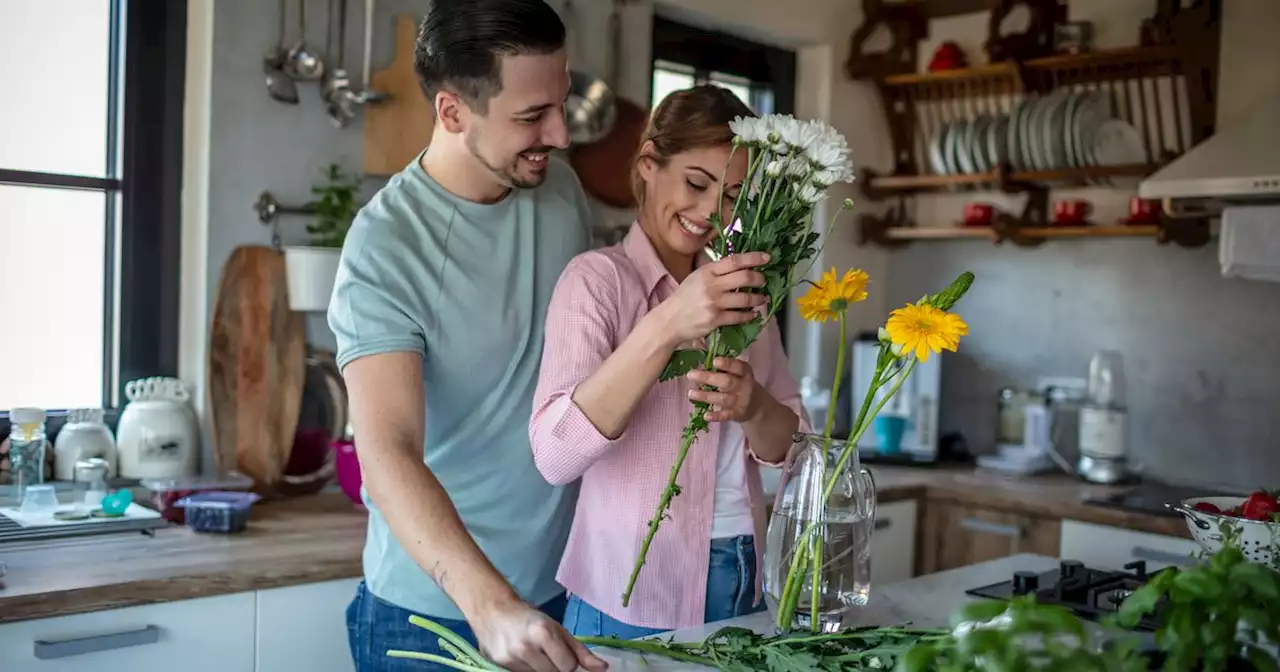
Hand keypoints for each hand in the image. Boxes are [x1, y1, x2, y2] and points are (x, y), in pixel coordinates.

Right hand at [471, 598, 606, 671]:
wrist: (491, 611)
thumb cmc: (529, 618)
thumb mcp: (557, 628)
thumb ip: (580, 651)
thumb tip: (603, 669)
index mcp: (543, 632)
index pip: (568, 666)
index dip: (568, 662)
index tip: (561, 653)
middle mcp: (525, 646)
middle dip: (555, 667)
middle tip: (547, 654)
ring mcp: (510, 658)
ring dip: (540, 670)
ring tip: (534, 655)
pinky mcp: (498, 666)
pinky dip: (527, 671)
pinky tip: (522, 659)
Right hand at [655, 252, 769, 345]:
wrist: (670, 320)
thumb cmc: (685, 297)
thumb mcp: (697, 278)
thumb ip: (716, 272)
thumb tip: (740, 266)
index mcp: (707, 272)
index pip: (734, 261)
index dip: (753, 258)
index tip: (767, 258)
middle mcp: (711, 285)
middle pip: (744, 277)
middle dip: (759, 278)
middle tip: (764, 281)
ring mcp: (714, 303)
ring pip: (745, 299)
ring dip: (758, 298)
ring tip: (763, 298)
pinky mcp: (715, 319)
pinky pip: (739, 316)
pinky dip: (749, 315)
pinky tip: (753, 314)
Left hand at [687, 357, 761, 422]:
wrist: (758, 407)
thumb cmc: (742, 384)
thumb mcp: (738, 373)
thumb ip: (722, 364)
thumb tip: (697, 345)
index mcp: (745, 373)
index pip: (738, 367)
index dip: (727, 364)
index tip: (714, 361)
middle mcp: (745, 386)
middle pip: (727, 381)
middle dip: (708, 378)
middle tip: (690, 374)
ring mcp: (741, 401)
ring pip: (723, 398)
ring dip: (706, 396)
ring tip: (691, 393)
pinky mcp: (738, 414)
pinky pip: (726, 415)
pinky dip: (716, 416)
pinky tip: (706, 416)